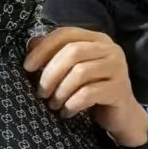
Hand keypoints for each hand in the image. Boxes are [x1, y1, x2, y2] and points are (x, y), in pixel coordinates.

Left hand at [25, 28, 147, 144]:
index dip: (43, 48)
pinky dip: (71, 104)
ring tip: (54, 104)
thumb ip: (55, 55)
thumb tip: (31, 43)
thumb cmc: (91, 89)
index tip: (27, 67)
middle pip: (73, 52)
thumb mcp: (72, 70)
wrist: (120, 114)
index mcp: (98, 39)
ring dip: (60, 92)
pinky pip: (87, 94)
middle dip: (50, 74)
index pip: (66, 33)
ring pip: (80, 73)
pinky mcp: (119, 89)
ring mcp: (118, 68)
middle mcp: (111, 49)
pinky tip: (67, 112)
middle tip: (41, 93)